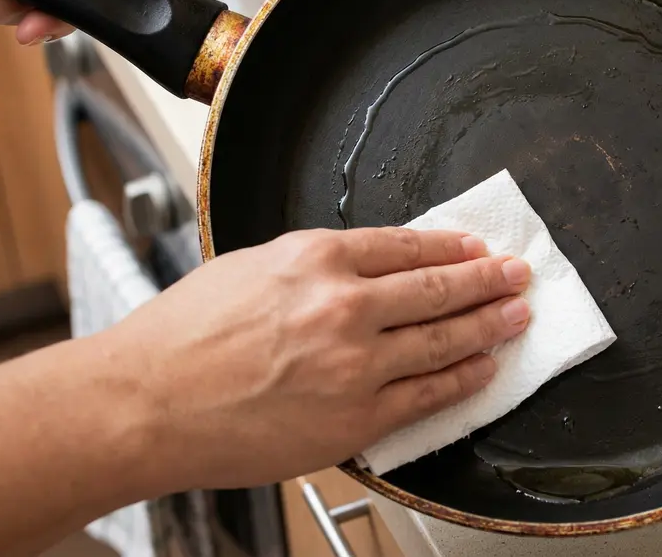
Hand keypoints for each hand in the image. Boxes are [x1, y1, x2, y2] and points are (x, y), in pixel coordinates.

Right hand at [106, 227, 532, 490]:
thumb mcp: (248, 269)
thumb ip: (311, 266)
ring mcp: (354, 364)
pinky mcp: (356, 418)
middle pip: (438, 286)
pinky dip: (463, 379)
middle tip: (517, 274)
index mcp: (314, 258)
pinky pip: (428, 395)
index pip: (407, 244)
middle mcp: (343, 305)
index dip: (452, 245)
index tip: (476, 245)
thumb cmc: (180, 338)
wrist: (144, 404)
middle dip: (487, 279)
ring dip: (489, 325)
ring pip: (443, 339)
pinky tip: (485, 368)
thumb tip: (363, 268)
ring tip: (516, 315)